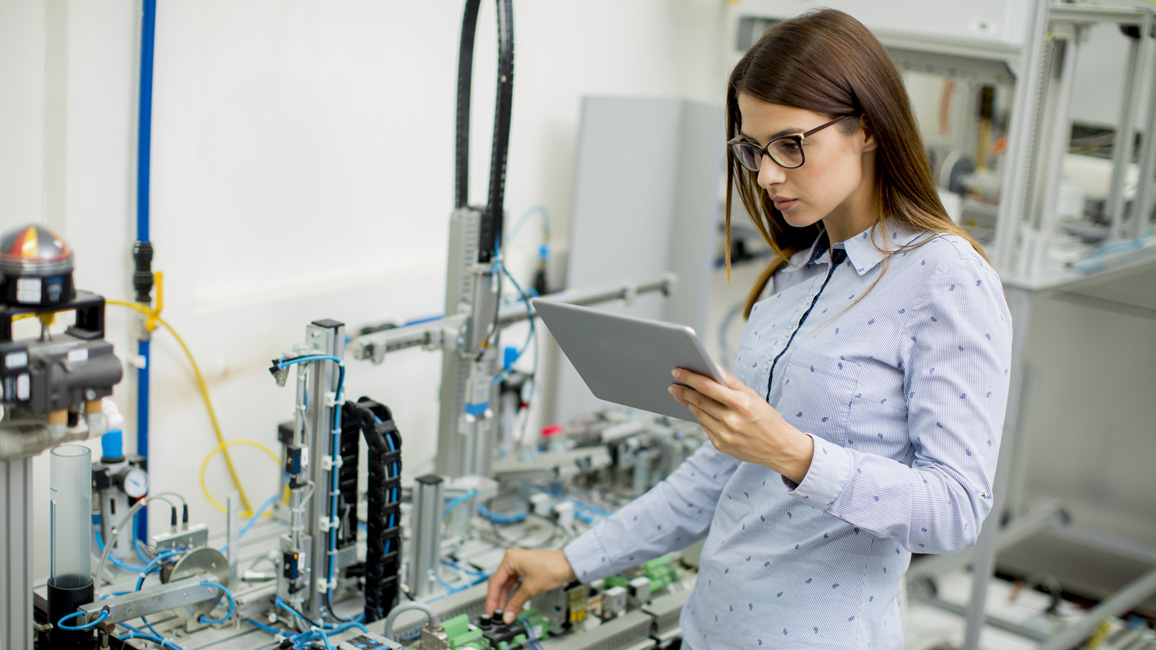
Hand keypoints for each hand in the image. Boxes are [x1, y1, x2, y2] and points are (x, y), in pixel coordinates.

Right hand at [486, 549, 576, 623]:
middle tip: (497, 614)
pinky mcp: (526, 570)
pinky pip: (516, 584)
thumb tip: (507, 615)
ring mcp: (520, 565)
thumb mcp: (531, 589)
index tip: (491, 611)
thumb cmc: (553, 568)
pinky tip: (513, 605)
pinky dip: (514, 595)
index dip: (492, 599)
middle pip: (500, 583)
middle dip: (499, 600)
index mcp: (510, 559)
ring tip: (504, 612)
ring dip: (507, 599)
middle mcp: (513, 560)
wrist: (570, 565)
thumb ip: (516, 604)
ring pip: (508, 585)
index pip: (495, 582)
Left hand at [668, 366, 813, 483]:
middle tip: (673, 384)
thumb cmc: (766, 417)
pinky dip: (700, 416)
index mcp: (741, 404)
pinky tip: (695, 409)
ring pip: (699, 415)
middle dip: (684, 391)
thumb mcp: (753, 396)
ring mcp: (725, 435)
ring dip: (687, 403)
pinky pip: (705, 427)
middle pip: (700, 402)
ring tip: (679, 394)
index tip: (677, 372)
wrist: (778, 448)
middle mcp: (731, 421)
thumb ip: (731, 382)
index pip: (709, 387)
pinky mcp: (721, 445)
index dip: (690, 378)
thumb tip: (713, 368)